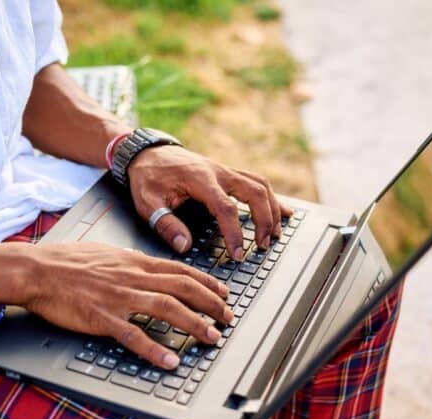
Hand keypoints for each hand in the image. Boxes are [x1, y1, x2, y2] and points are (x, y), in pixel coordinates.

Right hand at [23, 242, 232, 368]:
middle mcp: (132, 277)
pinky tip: (170, 361)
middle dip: (211, 303)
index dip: (207, 283)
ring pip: (167, 309)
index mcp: (134, 262)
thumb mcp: (105, 252)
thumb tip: (145, 264)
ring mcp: (119, 297)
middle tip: (228, 317)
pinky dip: (154, 349)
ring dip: (194, 323)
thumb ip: (129, 261)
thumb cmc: (66, 261)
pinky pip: (134, 335)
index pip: (180, 270)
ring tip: (213, 336)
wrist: (37, 270)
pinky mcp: (102, 317)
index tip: (223, 293)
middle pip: (182, 288)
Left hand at [127, 145, 293, 258]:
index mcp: (200, 179)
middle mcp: (218, 172)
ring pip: (261, 185)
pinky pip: (257, 183)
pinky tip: (284, 212)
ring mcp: (226, 170)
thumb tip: (184, 245)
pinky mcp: (228, 173)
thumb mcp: (148, 202)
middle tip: (262, 245)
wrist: (147, 153)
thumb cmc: (148, 177)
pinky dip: (272, 198)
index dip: (235, 232)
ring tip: (273, 234)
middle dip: (264, 220)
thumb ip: (166, 224)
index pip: (226, 208)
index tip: (238, 253)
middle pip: (255, 192)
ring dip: (272, 210)